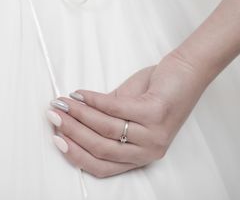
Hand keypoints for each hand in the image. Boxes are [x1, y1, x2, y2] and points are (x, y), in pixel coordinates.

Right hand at [45, 51, 207, 177]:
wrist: (186, 72)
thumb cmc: (155, 93)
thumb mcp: (126, 112)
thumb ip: (101, 119)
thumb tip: (68, 117)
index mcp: (140, 155)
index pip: (101, 166)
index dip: (75, 154)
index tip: (56, 138)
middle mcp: (148, 150)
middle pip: (99, 148)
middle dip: (71, 131)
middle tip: (53, 116)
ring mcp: (154, 134)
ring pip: (105, 129)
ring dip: (78, 114)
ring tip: (62, 103)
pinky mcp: (156, 113)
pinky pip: (115, 108)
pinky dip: (93, 100)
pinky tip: (80, 94)